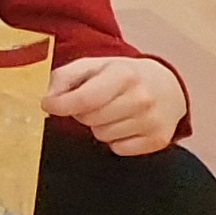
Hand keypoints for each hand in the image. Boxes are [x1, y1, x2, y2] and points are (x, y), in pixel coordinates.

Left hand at [43, 55, 188, 155]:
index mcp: (124, 74)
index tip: (48, 105)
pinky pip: (118, 149)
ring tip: (111, 111)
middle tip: (92, 102)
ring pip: (102, 135)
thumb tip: (47, 97)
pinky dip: (115, 139)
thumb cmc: (123, 75)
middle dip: (82, 112)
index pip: (86, 99)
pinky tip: (124, 124)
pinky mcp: (158, 140)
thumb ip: (65, 77)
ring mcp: (152, 121)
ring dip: (99, 125)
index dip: (61, 104)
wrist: (168, 86)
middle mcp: (141, 98)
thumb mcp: (94, 65)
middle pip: (90, 119)